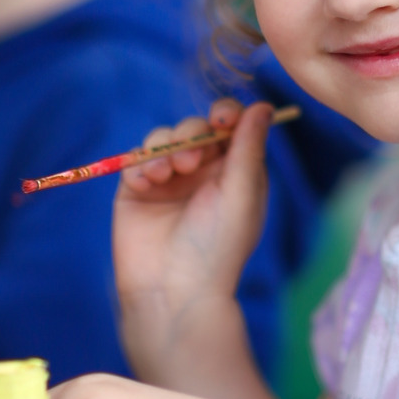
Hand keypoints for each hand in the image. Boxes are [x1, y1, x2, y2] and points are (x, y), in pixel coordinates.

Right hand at [112, 99, 272, 388]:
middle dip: (192, 133)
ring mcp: (168, 181)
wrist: (174, 292)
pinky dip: (140, 163)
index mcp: (235, 172)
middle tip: (191, 161)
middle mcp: (202, 173)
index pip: (232, 127)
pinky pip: (135, 159)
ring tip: (167, 173)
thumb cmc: (218, 247)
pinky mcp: (136, 191)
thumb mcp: (242, 194)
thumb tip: (263, 106)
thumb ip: (248, 148)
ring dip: (165, 147)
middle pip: (195, 127)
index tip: (222, 118)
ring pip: (163, 138)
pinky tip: (147, 182)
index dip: (226, 113)